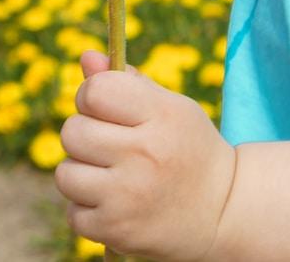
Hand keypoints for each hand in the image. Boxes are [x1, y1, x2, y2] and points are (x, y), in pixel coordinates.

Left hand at [53, 49, 239, 261]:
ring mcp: (129, 196)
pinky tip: (115, 206)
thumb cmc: (188, 150)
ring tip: (111, 178)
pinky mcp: (116, 231)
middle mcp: (145, 154)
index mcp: (161, 115)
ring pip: (66, 174)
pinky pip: (73, 214)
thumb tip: (86, 57)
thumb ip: (127, 82)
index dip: (91, 96)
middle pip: (72, 132)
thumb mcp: (170, 108)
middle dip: (84, 136)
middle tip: (110, 147)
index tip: (104, 109)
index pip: (95, 91)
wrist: (223, 214)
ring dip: (81, 175)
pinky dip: (88, 211)